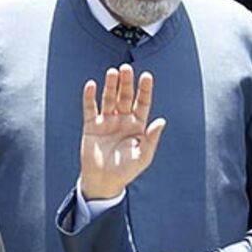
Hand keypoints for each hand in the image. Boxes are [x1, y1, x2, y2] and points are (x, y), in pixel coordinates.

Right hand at [79, 64, 165, 200]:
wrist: (104, 182)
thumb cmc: (126, 170)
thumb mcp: (143, 155)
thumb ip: (152, 138)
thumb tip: (161, 121)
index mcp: (137, 125)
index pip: (142, 103)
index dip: (144, 90)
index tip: (146, 76)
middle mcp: (122, 119)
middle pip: (125, 96)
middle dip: (126, 83)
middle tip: (126, 69)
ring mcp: (106, 121)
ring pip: (109, 99)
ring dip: (110, 86)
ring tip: (112, 72)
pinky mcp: (91, 126)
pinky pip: (90, 108)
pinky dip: (89, 97)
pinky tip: (91, 85)